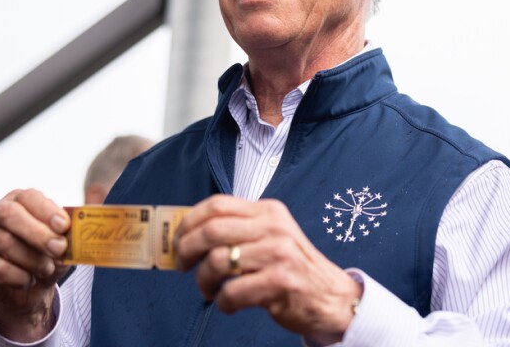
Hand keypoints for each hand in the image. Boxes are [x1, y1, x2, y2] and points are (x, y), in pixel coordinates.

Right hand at [0, 189, 70, 341]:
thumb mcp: (68, 235)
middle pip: (10, 216)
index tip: (64, 226)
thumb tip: (98, 192)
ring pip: (3, 242)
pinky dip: (16, 276)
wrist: (31, 284)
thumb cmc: (50, 252)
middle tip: (59, 249)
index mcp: (20, 199)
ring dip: (30, 258)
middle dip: (37, 233)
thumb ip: (81, 215)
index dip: (46, 211)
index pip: (29, 197)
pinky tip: (28, 280)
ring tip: (47, 269)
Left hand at [174, 195, 362, 343]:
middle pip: (211, 231)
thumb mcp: (271, 236)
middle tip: (183, 266)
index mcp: (269, 211)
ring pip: (218, 262)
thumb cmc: (292, 267)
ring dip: (204, 281)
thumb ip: (240, 229)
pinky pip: (232, 292)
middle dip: (187, 250)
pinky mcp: (280, 282)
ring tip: (209, 290)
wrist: (331, 296)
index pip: (218, 204)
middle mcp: (274, 228)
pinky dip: (222, 302)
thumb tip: (189, 232)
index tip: (178, 240)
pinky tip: (229, 303)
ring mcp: (279, 254)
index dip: (189, 222)